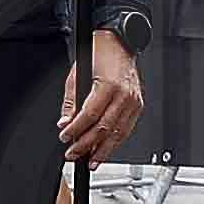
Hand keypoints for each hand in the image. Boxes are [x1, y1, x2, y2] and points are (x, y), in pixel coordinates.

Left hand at [61, 30, 144, 161]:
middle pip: (105, 128)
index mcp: (108, 85)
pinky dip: (116, 141)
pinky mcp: (138, 105)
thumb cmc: (99, 53)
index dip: (76, 130)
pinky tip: (105, 149)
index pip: (90, 115)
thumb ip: (70, 102)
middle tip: (74, 154)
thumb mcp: (77, 75)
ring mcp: (134, 101)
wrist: (119, 43)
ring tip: (91, 160)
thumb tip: (65, 122)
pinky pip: (127, 128)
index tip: (65, 138)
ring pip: (118, 133)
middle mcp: (124, 95)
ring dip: (103, 149)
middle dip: (87, 145)